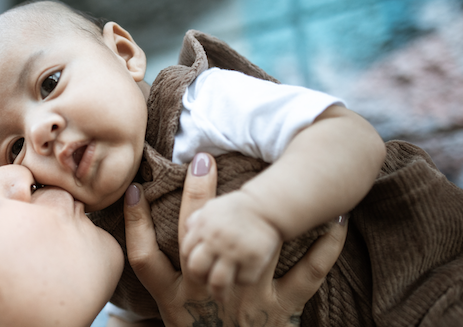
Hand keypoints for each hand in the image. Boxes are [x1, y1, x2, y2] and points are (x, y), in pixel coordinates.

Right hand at [123, 152, 347, 326]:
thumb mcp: (173, 316)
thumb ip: (163, 282)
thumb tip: (142, 237)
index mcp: (173, 300)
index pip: (144, 258)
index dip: (135, 224)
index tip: (135, 190)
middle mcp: (205, 296)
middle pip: (196, 242)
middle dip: (197, 200)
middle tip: (202, 160)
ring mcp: (243, 302)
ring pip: (250, 250)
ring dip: (262, 213)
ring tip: (270, 178)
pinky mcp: (279, 312)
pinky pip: (305, 277)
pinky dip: (324, 251)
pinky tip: (336, 222)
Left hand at [182, 190, 279, 301]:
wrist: (266, 207)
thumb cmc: (238, 208)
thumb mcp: (213, 208)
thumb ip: (198, 221)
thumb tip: (188, 229)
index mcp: (203, 227)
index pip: (186, 252)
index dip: (191, 261)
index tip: (198, 265)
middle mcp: (216, 240)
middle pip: (196, 269)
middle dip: (199, 278)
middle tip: (206, 282)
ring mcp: (234, 251)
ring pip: (218, 282)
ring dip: (219, 291)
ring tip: (221, 296)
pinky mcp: (254, 259)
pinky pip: (243, 280)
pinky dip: (242, 280)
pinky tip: (243, 277)